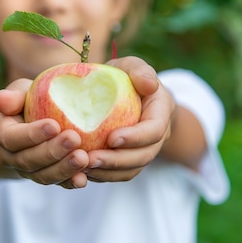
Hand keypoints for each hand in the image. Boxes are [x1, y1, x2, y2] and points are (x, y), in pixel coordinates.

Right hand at [0, 79, 89, 188]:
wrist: (25, 124)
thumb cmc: (26, 102)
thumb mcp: (19, 92)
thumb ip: (13, 97)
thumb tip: (0, 99)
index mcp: (0, 133)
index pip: (12, 138)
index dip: (32, 134)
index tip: (55, 125)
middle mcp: (8, 156)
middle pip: (28, 160)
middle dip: (52, 152)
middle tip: (74, 139)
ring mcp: (26, 170)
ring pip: (42, 175)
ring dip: (63, 169)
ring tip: (83, 158)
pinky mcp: (43, 176)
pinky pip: (55, 183)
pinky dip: (69, 182)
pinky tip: (83, 179)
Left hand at [84, 56, 175, 181]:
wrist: (126, 95)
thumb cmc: (126, 78)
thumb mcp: (132, 66)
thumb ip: (139, 70)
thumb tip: (148, 84)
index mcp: (161, 113)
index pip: (154, 130)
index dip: (136, 137)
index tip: (112, 138)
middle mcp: (156, 137)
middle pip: (143, 156)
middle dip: (118, 160)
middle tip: (91, 159)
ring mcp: (143, 151)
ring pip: (131, 170)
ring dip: (108, 172)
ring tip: (83, 168)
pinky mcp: (128, 161)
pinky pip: (118, 174)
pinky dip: (102, 176)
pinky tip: (80, 172)